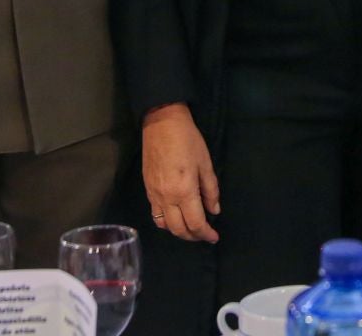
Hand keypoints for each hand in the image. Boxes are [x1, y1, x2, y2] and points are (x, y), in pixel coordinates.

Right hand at [141, 103, 220, 242]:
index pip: (195, 223)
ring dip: (179, 231)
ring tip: (190, 228)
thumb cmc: (188, 140)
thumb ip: (210, 190)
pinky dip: (166, 222)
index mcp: (184, 191)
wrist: (161, 123)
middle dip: (193, 236)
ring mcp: (154, 195)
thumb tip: (214, 210)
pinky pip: (155, 215)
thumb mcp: (205, 163)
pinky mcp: (147, 189)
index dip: (206, 234)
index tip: (214, 237)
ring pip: (165, 225)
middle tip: (204, 234)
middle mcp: (167, 198)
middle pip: (179, 229)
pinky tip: (175, 216)